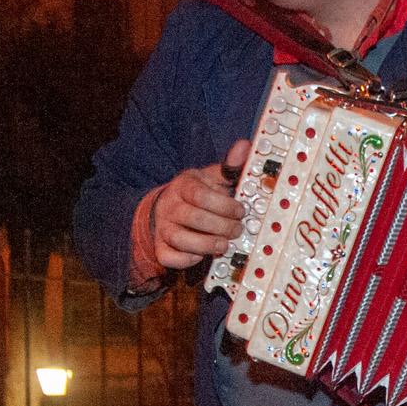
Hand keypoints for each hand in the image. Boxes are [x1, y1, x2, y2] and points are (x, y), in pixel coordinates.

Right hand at [133, 140, 249, 276]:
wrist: (166, 208)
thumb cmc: (195, 194)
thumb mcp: (211, 177)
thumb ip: (229, 166)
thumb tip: (245, 146)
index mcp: (183, 186)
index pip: (200, 194)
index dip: (223, 205)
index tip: (240, 210)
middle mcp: (170, 206)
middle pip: (193, 217)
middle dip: (221, 226)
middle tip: (237, 229)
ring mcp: (164, 228)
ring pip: (180, 239)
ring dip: (206, 244)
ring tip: (224, 245)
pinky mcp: (161, 248)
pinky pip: (169, 257)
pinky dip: (187, 259)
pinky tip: (203, 254)